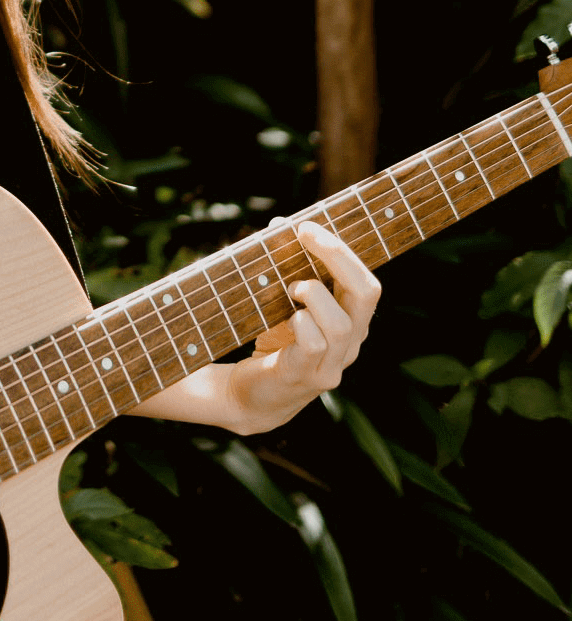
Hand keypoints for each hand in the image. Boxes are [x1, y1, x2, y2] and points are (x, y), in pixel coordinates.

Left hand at [227, 221, 380, 432]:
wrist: (252, 397)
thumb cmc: (274, 342)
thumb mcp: (288, 304)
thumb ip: (290, 267)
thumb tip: (279, 224)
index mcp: (353, 322)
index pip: (367, 283)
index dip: (342, 250)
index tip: (308, 226)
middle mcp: (351, 344)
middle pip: (366, 293)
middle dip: (336, 256)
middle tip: (304, 235)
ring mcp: (332, 365)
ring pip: (340, 324)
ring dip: (313, 294)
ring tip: (292, 289)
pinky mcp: (306, 377)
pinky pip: (313, 345)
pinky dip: (300, 323)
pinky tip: (287, 319)